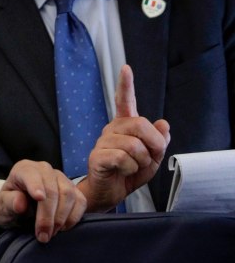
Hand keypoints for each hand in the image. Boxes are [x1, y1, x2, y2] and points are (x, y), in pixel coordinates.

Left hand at [0, 160, 85, 242]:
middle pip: (52, 189)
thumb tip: (20, 203)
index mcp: (24, 169)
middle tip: (43, 235)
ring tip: (50, 233)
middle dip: (48, 215)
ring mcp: (61, 178)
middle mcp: (44, 169)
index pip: (31, 175)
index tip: (39, 198)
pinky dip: (73, 217)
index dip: (36, 186)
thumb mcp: (2, 206)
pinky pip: (81, 202)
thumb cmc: (10, 205)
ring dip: (61, 218)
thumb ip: (9, 202)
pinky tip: (62, 228)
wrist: (21, 210)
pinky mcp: (74, 190)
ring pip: (69, 194)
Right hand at [78, 65, 170, 211]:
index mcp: (124, 126)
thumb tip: (164, 124)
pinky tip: (123, 171)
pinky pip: (123, 158)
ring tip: (133, 167)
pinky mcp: (97, 156)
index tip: (126, 69)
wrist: (110, 193)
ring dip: (141, 161)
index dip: (126, 85)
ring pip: (134, 145)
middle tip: (149, 158)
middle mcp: (112, 129)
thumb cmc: (128, 174)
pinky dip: (130, 169)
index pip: (125, 101)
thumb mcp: (152, 158)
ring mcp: (103, 141)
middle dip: (153, 144)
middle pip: (140, 124)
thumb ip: (159, 141)